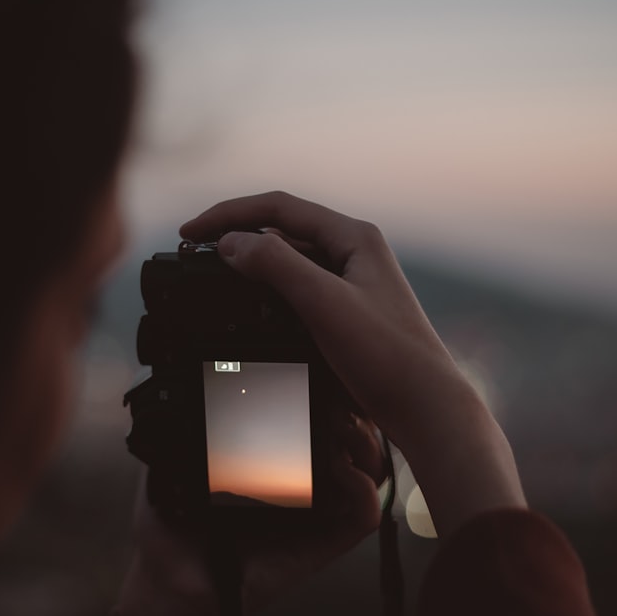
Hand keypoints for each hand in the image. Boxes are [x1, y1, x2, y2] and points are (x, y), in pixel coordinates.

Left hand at [116, 413, 384, 615]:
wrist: (170, 588)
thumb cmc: (170, 532)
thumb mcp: (168, 470)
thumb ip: (178, 435)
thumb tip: (177, 392)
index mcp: (272, 463)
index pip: (316, 419)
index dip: (329, 393)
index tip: (320, 371)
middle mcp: (302, 486)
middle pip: (353, 438)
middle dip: (355, 410)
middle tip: (338, 396)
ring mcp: (317, 515)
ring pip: (368, 471)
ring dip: (366, 443)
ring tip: (343, 425)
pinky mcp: (324, 545)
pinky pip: (362, 516)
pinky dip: (364, 490)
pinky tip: (344, 471)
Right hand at [180, 191, 526, 538]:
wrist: (426, 407)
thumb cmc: (387, 356)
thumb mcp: (324, 303)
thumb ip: (276, 266)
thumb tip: (231, 242)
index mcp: (354, 238)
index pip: (279, 208)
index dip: (229, 214)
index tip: (191, 233)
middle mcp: (355, 253)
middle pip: (283, 229)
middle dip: (237, 235)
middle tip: (195, 252)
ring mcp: (353, 283)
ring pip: (291, 260)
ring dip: (252, 262)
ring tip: (215, 275)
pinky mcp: (349, 313)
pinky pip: (300, 289)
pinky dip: (268, 290)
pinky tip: (250, 306)